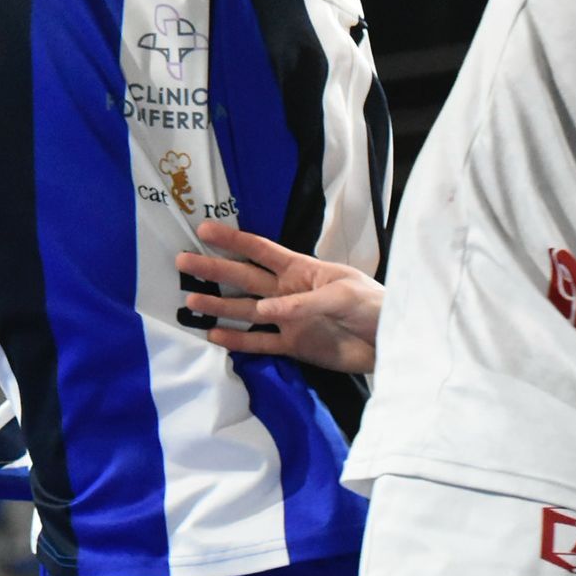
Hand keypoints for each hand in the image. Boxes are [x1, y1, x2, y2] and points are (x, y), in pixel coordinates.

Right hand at [175, 221, 381, 373]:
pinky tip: (213, 336)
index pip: (260, 250)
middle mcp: (288, 292)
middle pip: (244, 278)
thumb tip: (262, 312)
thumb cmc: (373, 306)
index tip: (204, 229)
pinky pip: (260, 343)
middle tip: (183, 261)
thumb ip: (301, 302)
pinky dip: (237, 341)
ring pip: (245, 310)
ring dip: (218, 306)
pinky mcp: (294, 346)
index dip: (233, 239)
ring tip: (189, 302)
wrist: (392, 343)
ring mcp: (288, 319)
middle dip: (214, 269)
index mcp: (301, 269)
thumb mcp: (342, 295)